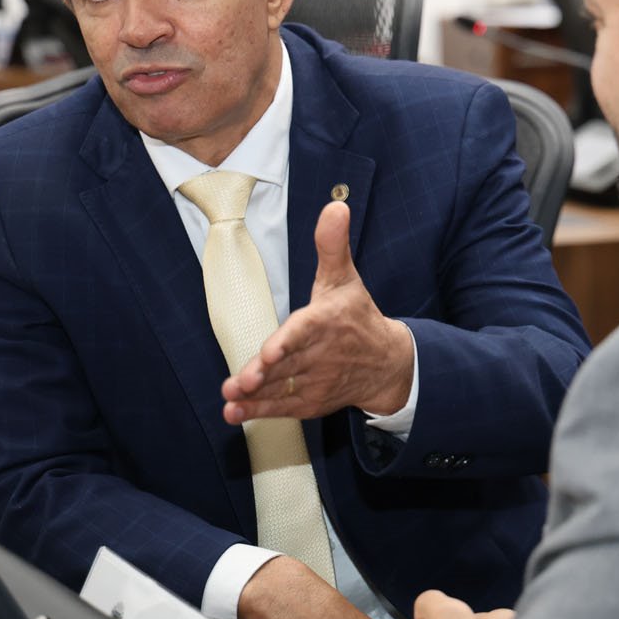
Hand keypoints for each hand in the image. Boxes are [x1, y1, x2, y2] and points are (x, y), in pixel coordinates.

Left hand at [222, 201, 414, 421]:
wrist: (387, 364)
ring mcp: (317, 380)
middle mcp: (323, 354)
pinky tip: (234, 413)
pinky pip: (284, 407)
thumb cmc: (358, 316)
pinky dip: (259, 412)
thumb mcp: (346, 278)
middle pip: (289, 364)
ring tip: (231, 399)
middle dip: (264, 374)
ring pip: (283, 388)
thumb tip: (335, 205)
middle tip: (240, 381)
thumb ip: (332, 245)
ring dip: (256, 397)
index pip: (307, 331)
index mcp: (328, 321)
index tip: (272, 351)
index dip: (289, 342)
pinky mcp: (311, 401)